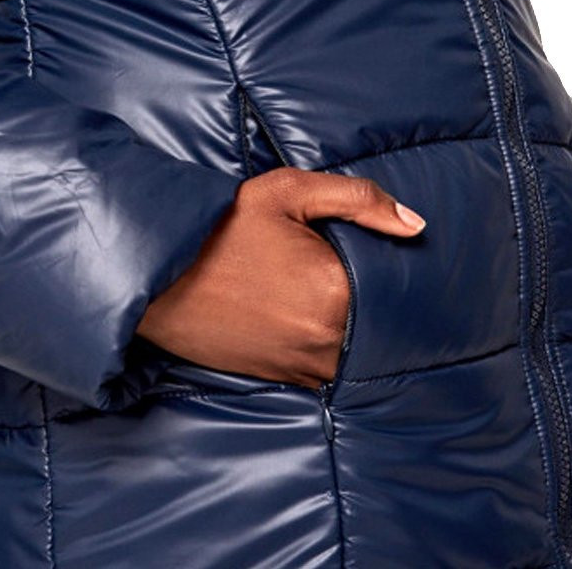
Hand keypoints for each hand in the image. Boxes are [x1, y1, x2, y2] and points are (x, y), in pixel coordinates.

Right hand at [135, 166, 425, 389]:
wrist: (157, 281)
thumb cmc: (218, 230)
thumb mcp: (282, 192)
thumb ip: (356, 199)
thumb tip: (415, 225)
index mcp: (335, 289)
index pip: (397, 280)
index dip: (391, 260)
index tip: (375, 245)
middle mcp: (328, 338)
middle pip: (383, 315)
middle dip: (375, 291)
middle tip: (342, 262)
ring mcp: (308, 364)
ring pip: (362, 343)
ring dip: (356, 320)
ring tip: (321, 286)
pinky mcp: (289, 379)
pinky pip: (332, 362)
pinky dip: (331, 340)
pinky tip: (306, 311)